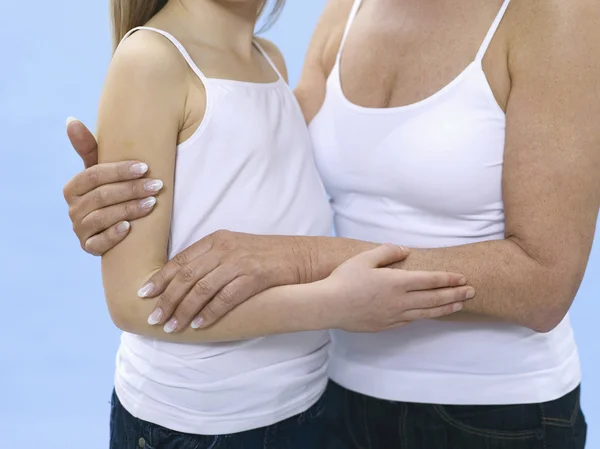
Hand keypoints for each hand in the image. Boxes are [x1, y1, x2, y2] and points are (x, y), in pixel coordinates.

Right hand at [63, 118, 162, 254]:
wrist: (118, 227)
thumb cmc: (111, 191)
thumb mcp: (101, 171)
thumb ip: (88, 148)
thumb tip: (70, 119)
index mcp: (73, 187)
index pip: (93, 175)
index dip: (119, 171)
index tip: (145, 167)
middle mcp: (73, 209)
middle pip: (101, 196)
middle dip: (132, 189)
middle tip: (158, 185)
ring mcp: (80, 230)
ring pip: (103, 218)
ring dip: (129, 209)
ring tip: (153, 203)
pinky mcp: (89, 248)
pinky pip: (99, 243)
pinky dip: (113, 235)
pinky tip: (129, 228)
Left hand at [139, 231, 307, 331]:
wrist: (301, 256)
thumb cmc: (267, 256)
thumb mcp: (235, 249)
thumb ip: (211, 260)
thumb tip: (183, 283)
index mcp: (216, 239)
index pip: (181, 260)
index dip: (160, 278)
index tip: (144, 294)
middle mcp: (225, 248)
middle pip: (187, 276)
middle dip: (166, 299)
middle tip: (153, 317)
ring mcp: (240, 262)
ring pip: (202, 289)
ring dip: (183, 310)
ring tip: (171, 327)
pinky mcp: (254, 277)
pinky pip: (225, 298)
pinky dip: (210, 313)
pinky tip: (199, 325)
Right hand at [324, 244, 472, 331]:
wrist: (328, 306)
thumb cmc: (344, 279)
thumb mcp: (364, 258)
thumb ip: (388, 252)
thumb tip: (405, 250)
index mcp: (397, 282)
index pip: (430, 280)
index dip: (448, 279)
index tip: (462, 277)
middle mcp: (400, 300)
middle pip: (434, 298)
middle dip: (455, 294)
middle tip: (472, 291)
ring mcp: (394, 315)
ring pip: (427, 312)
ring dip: (445, 308)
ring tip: (460, 305)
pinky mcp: (386, 325)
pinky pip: (411, 320)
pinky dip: (425, 316)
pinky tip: (430, 314)